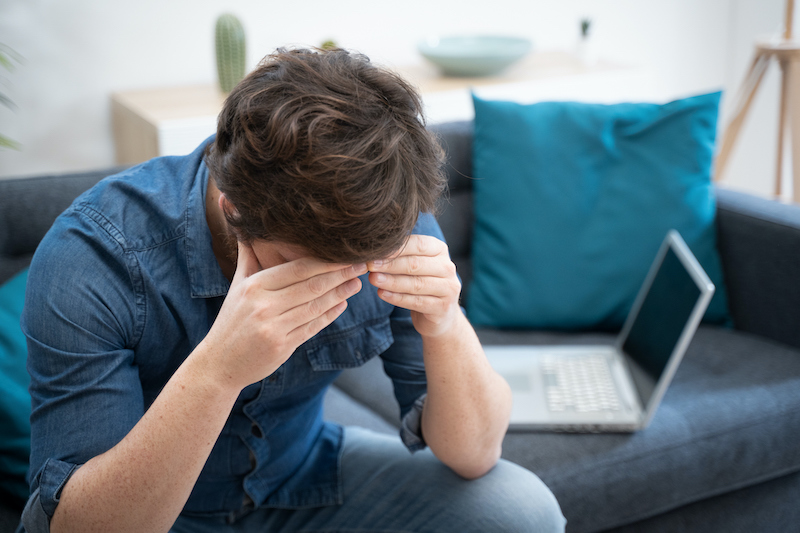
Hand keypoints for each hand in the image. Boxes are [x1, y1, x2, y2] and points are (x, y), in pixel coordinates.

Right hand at [200, 241, 365, 390]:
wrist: (219, 363)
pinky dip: (329, 315)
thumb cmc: (231, 320)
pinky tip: (342, 305)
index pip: (297, 268)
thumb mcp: (237, 285)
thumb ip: (249, 257)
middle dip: (340, 274)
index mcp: (254, 286)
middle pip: (311, 286)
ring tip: (357, 283)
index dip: (325, 261)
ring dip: (340, 294)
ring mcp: (273, 328)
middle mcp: (263, 305)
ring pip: (315, 307)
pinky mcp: (282, 347)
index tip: (345, 253)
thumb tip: (247, 225)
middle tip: (360, 265)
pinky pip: (312, 327)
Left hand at [368, 235, 461, 337]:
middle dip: (390, 264)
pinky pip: (416, 302)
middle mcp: (447, 267)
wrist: (440, 314)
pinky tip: (382, 294)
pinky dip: (397, 298)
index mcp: (440, 250)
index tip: (376, 250)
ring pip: (416, 284)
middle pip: (416, 264)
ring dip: (392, 281)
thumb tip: (375, 248)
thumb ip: (401, 255)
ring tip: (373, 279)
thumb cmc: (422, 282)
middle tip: (370, 265)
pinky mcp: (442, 307)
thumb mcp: (416, 264)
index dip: (396, 248)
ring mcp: (448, 288)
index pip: (419, 245)